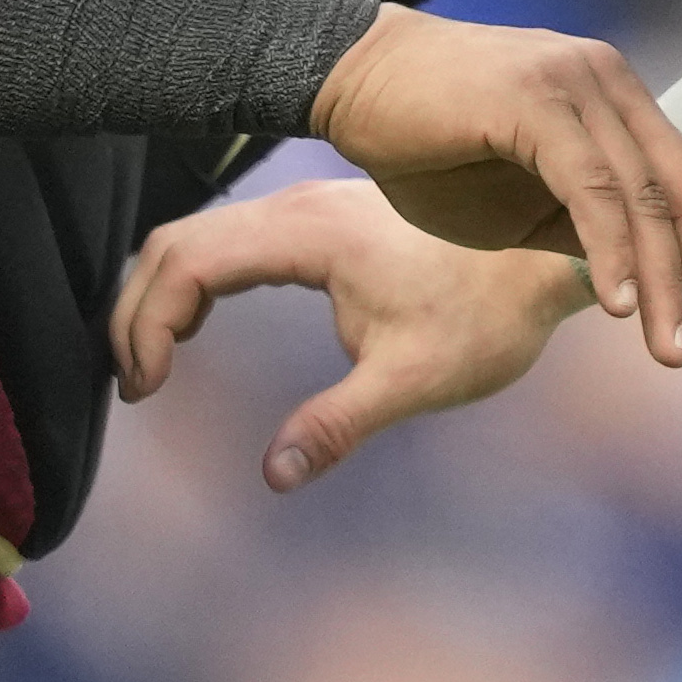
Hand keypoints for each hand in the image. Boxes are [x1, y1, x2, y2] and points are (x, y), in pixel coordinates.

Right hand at [112, 178, 583, 488]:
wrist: (549, 254)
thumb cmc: (490, 313)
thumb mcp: (415, 379)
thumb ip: (338, 423)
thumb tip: (273, 475)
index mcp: (309, 234)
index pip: (187, 262)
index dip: (147, 324)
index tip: (145, 391)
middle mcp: (298, 207)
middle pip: (177, 242)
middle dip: (137, 311)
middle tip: (132, 385)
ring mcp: (308, 207)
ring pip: (201, 236)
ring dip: (163, 294)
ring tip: (151, 366)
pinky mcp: (321, 217)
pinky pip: (231, 238)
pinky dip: (196, 281)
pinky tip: (196, 326)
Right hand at [304, 3, 681, 367]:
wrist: (348, 78)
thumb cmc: (428, 143)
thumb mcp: (519, 198)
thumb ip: (580, 222)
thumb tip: (640, 278)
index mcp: (617, 100)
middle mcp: (611, 82)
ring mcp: (577, 84)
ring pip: (644, 195)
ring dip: (666, 282)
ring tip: (672, 350)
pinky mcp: (535, 99)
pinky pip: (591, 187)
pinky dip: (611, 250)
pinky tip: (617, 305)